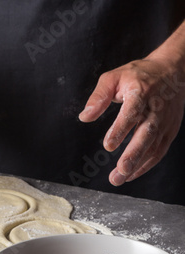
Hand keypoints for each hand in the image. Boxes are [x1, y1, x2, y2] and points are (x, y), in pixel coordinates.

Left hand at [79, 58, 184, 185]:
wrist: (172, 70)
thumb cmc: (138, 75)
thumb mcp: (113, 78)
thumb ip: (98, 97)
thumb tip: (84, 117)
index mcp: (140, 92)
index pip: (131, 113)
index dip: (120, 130)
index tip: (108, 146)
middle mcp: (156, 108)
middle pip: (146, 134)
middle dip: (133, 154)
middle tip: (120, 170)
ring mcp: (165, 121)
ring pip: (154, 146)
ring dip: (138, 165)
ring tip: (120, 178)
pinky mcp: (169, 130)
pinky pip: (159, 150)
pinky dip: (147, 164)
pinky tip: (131, 174)